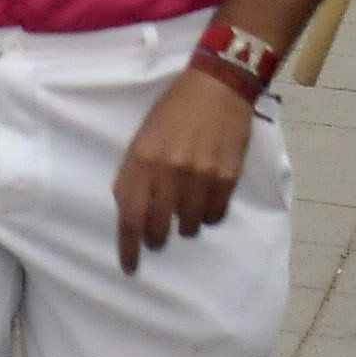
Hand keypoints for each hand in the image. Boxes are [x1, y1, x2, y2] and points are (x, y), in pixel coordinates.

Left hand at [112, 66, 251, 272]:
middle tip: (159, 235)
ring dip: (184, 224)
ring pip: (189, 225)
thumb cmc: (172, 112)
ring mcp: (199, 176)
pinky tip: (206, 201)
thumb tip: (132, 210)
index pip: (129, 214)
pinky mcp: (227, 177)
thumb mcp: (143, 138)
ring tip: (185, 207)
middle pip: (159, 226)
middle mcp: (168, 171)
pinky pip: (215, 215)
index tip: (130, 267)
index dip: (128, 245)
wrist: (215, 89)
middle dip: (157, 237)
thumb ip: (136, 173)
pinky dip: (209, 215)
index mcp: (141, 160)